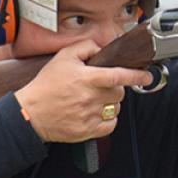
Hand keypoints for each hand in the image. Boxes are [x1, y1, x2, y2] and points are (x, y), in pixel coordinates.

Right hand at [14, 40, 150, 143]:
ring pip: (116, 108)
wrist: (30, 113)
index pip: (118, 76)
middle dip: (115, 89)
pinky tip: (96, 114)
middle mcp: (90, 97)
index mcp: (86, 78)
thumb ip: (85, 47)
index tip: (146, 76)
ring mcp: (90, 115)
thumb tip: (102, 49)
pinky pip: (111, 125)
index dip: (136, 76)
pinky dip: (108, 120)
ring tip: (94, 101)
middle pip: (119, 93)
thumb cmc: (46, 85)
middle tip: (101, 88)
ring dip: (110, 104)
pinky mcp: (88, 130)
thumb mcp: (62, 57)